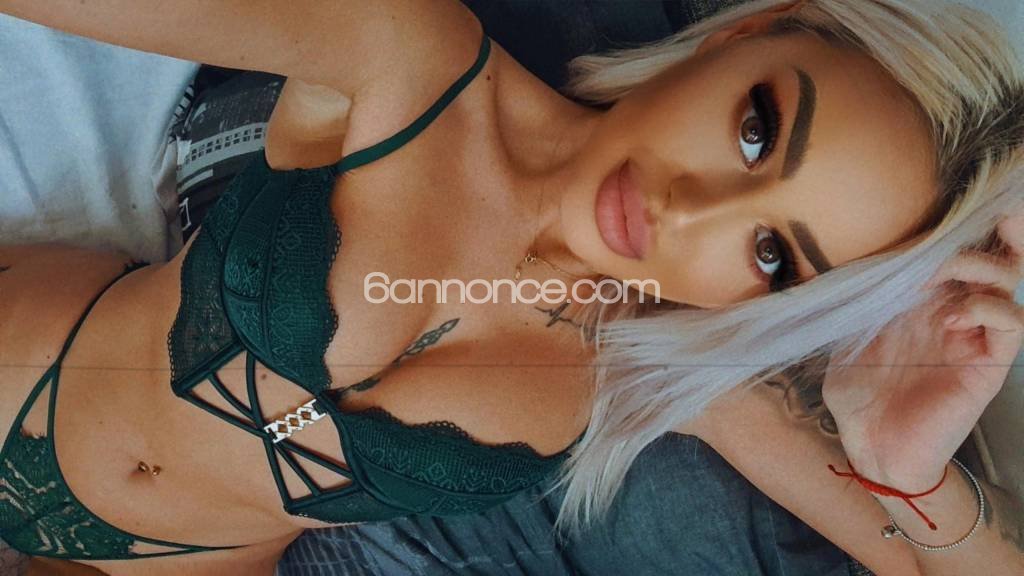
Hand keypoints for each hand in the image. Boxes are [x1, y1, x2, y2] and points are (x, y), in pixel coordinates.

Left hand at [822, 212, 1023, 492]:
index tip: (942, 197)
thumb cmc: (858, 394)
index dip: (957, 221)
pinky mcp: (987, 364)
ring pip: (1009, 280)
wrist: (872, 446)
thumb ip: (852, 298)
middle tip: (964, 225)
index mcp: (923, 298)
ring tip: (941, 273)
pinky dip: (988, 310)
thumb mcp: (845, 335)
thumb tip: (833, 256)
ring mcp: (975, 334)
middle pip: (994, 253)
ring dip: (980, 265)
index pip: (954, 248)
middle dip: (987, 229)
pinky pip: (1012, 326)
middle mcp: (955, 308)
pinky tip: (954, 317)